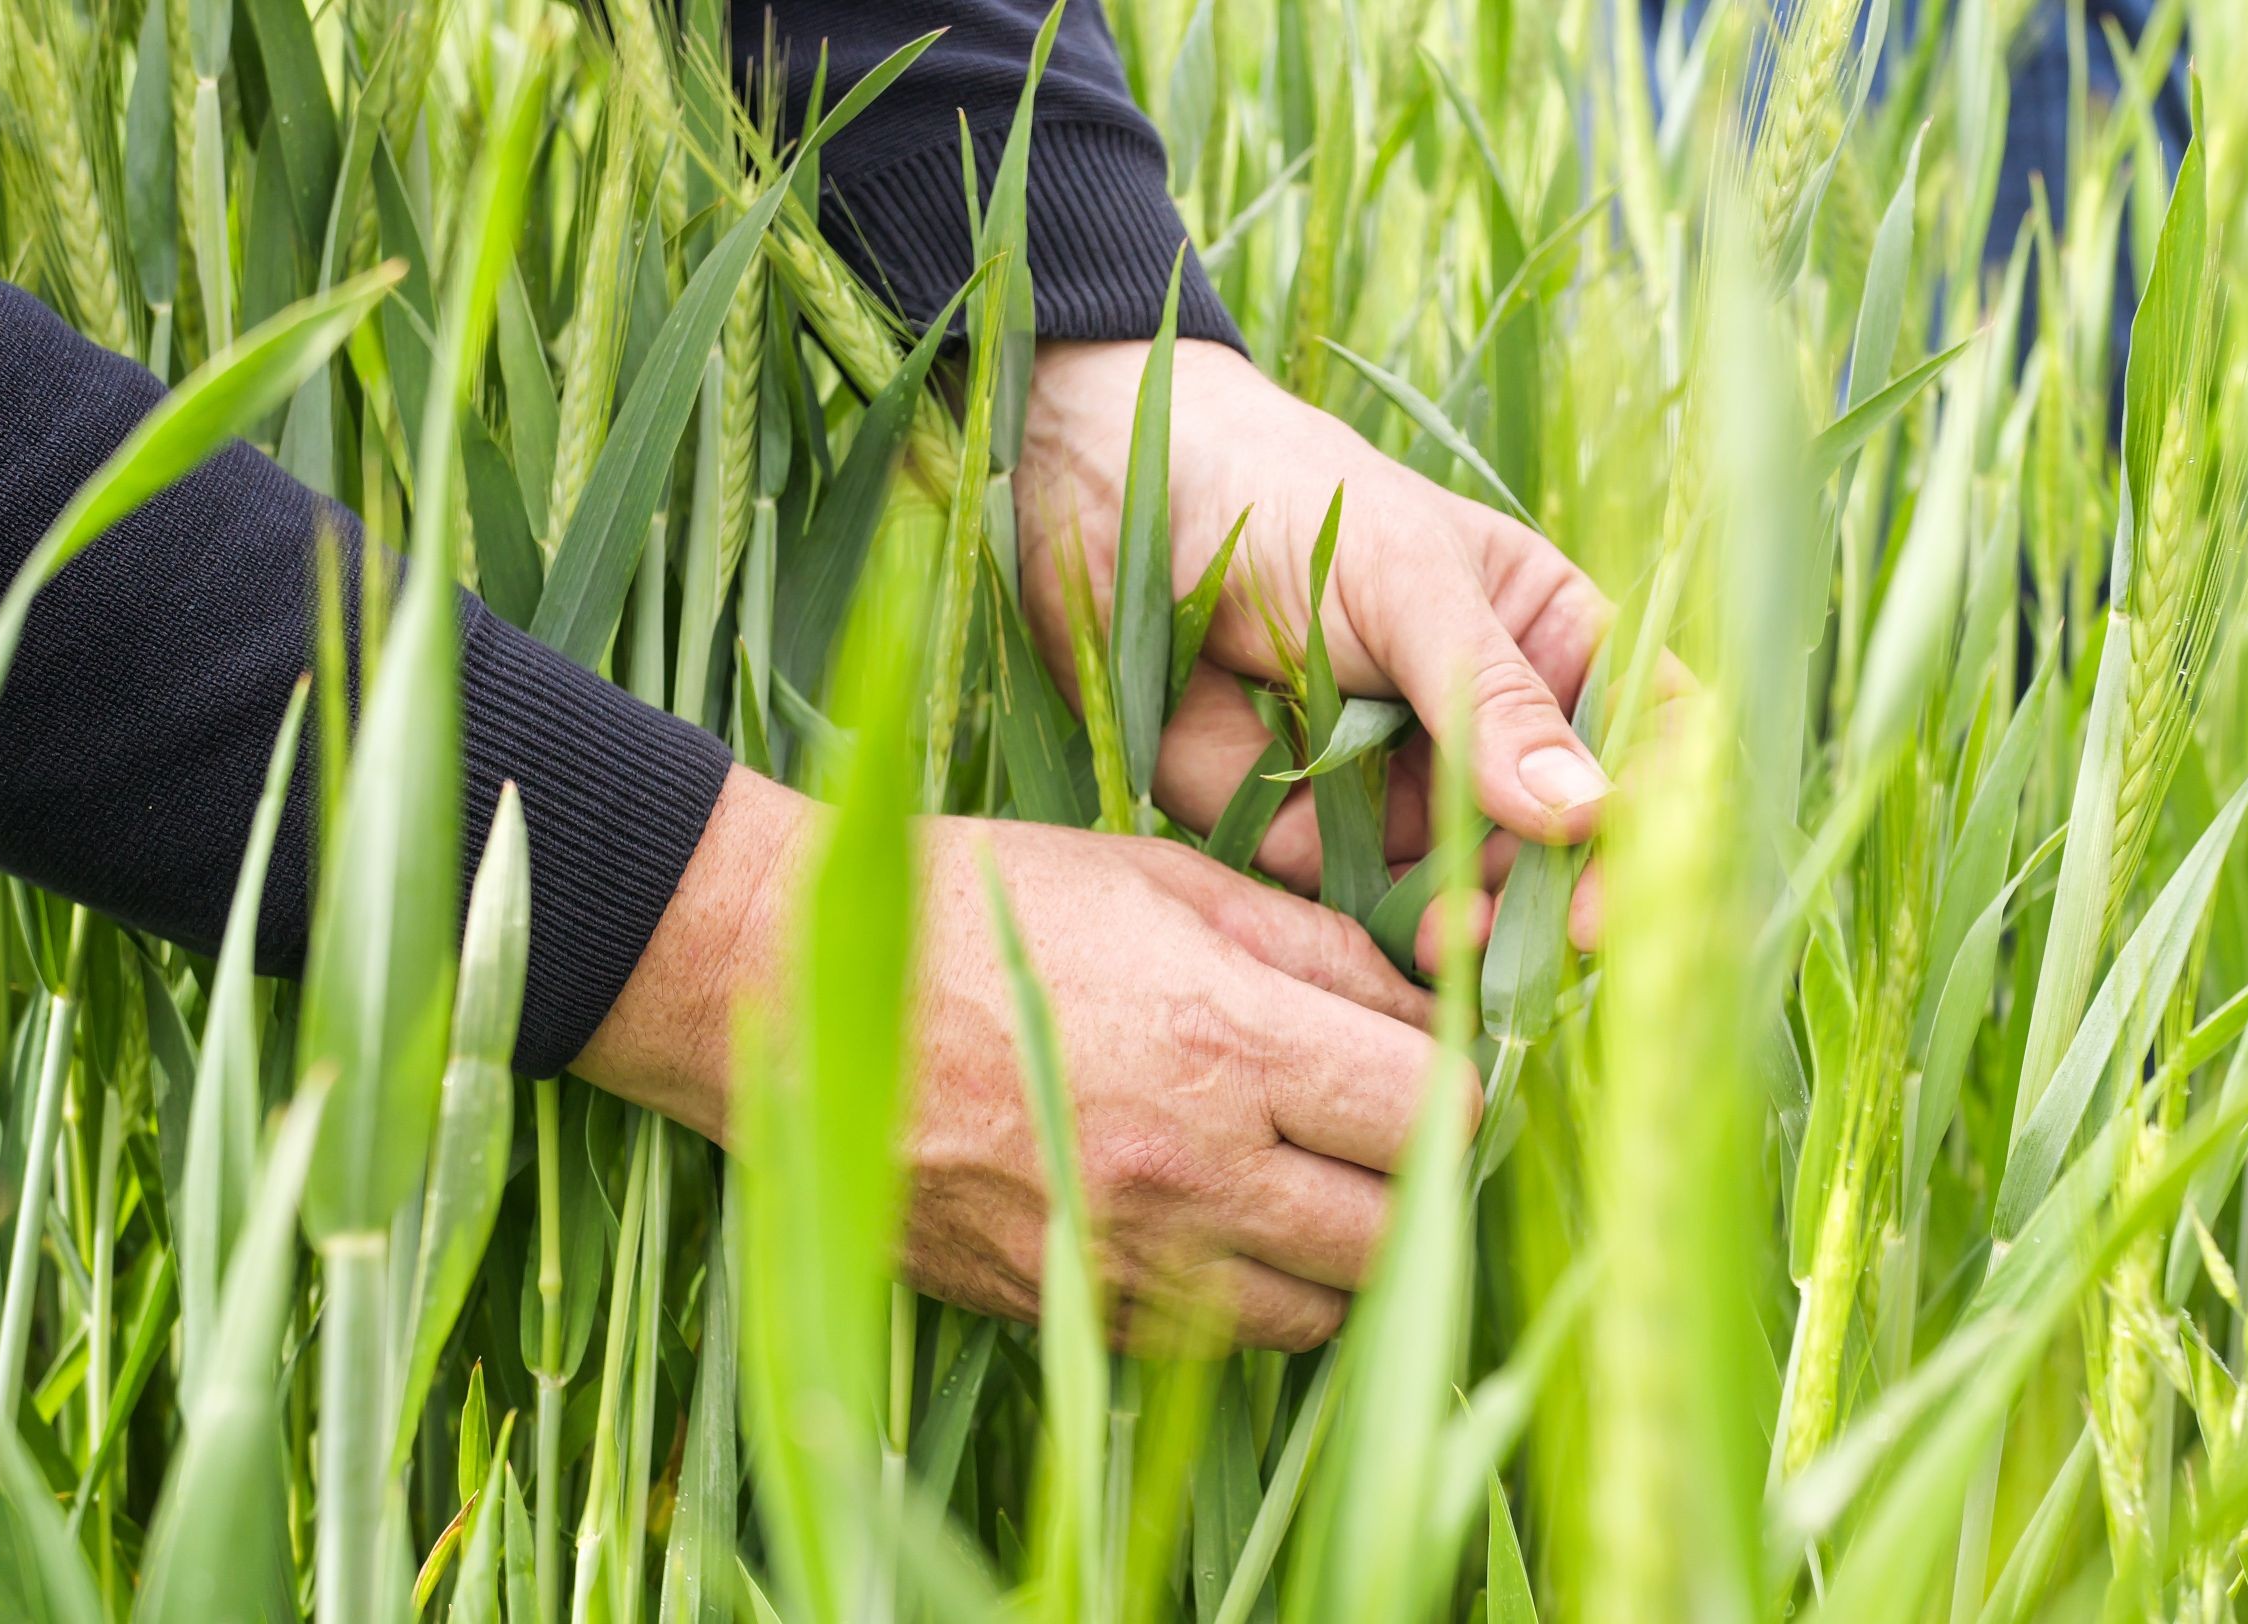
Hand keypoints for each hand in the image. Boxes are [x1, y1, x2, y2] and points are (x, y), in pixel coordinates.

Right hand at [903, 815, 1468, 1349]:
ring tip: (1293, 1178)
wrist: (795, 995)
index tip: (1418, 1064)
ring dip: (1335, 1256)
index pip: (1434, 1116)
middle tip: (1372, 1129)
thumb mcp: (1167, 880)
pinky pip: (1213, 1340)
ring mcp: (1124, 1256)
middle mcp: (1189, 1169)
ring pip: (1318, 1313)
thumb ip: (1317, 949)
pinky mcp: (1065, 1308)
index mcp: (1226, 1040)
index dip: (1451, 1089)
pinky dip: (1240, 1295)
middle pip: (1399, 1235)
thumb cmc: (986, 906)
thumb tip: (1427, 1005)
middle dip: (1412, 1183)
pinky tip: (1206, 1218)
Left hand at [1017, 338, 1622, 940]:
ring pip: (1477, 889)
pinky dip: (1392, 938)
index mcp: (1546, 642)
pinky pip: (1371, 910)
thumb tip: (1591, 811)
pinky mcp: (1314, 840)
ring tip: (1458, 940)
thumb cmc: (1285, 494)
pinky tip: (1405, 948)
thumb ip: (1492, 698)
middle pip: (1569, 837)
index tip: (1646, 864)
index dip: (1663, 803)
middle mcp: (1490, 731)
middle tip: (1562, 940)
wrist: (1114, 500)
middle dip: (1570, 892)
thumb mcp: (1407, 580)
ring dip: (1481, 926)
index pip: (1649, 732)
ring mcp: (1406, 789)